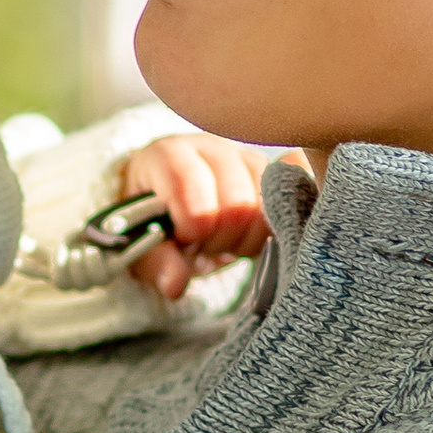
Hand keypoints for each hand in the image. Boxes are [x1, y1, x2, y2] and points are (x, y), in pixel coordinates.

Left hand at [117, 131, 271, 302]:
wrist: (173, 210)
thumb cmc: (153, 224)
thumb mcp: (143, 246)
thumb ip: (157, 262)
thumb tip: (175, 285)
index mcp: (167, 155)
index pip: (191, 184)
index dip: (193, 223)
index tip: (185, 239)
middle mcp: (210, 148)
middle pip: (237, 202)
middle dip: (221, 238)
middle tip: (203, 245)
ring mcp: (245, 157)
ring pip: (267, 207)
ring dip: (247, 238)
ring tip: (222, 241)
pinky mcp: (271, 174)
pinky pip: (289, 203)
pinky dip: (271, 232)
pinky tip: (248, 237)